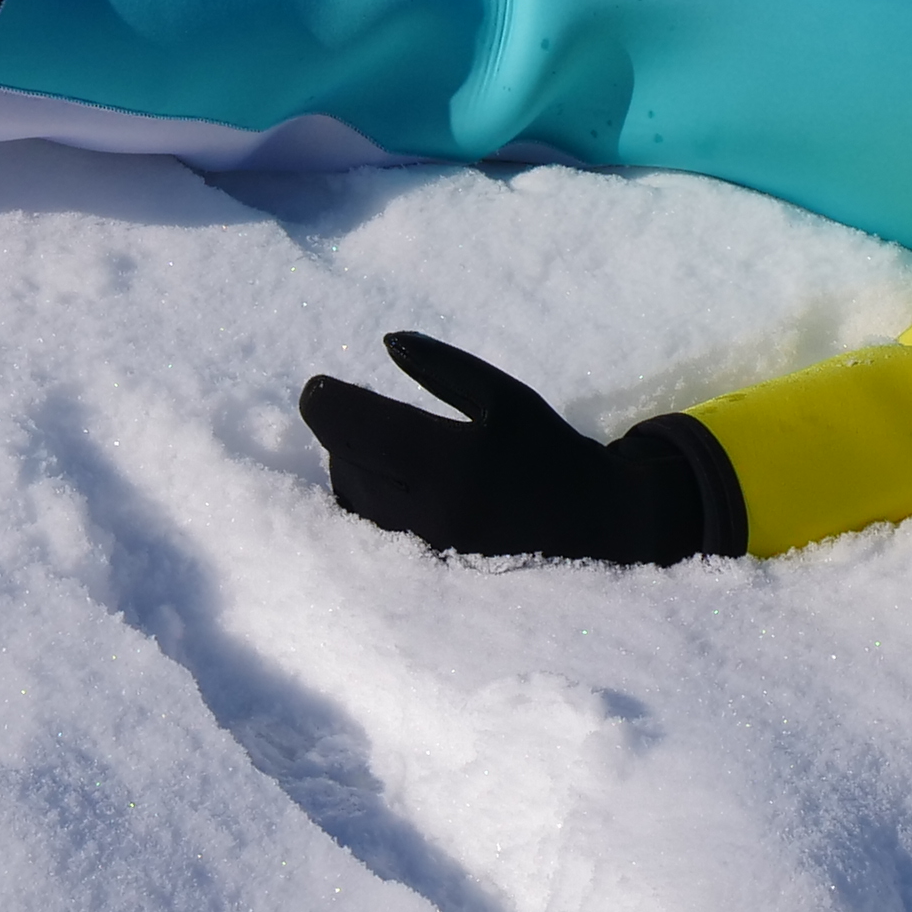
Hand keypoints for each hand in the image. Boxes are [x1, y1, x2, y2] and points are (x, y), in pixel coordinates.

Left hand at [297, 333, 723, 564]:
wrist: (595, 528)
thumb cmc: (549, 452)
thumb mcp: (504, 396)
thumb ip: (443, 368)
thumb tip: (386, 341)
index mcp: (452, 462)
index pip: (357, 429)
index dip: (325, 403)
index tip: (316, 386)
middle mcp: (431, 511)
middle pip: (347, 464)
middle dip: (339, 431)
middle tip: (343, 407)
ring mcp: (426, 548)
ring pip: (353, 502)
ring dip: (348, 465)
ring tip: (365, 442)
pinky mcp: (427, 570)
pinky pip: (371, 530)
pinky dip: (364, 499)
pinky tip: (378, 478)